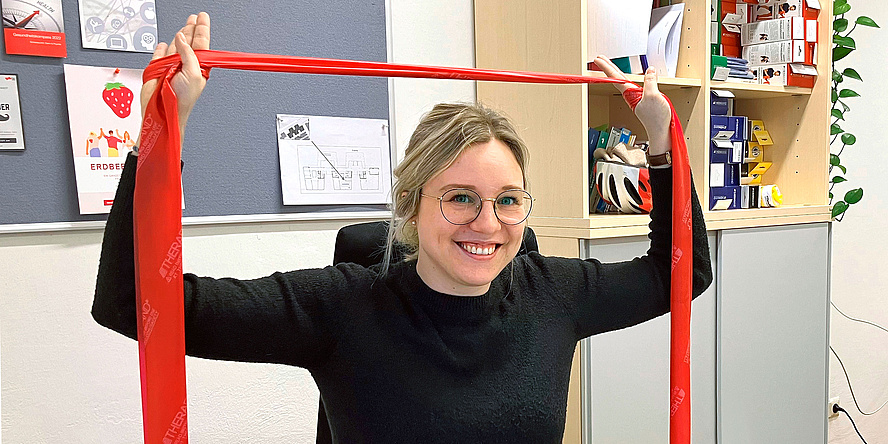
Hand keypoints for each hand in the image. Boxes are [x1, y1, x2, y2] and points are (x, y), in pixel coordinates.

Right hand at [138, 12, 209, 140]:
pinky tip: (166, 43)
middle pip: (188, 42)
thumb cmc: (183, 100)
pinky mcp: (156, 69)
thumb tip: (182, 39)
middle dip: (192, 29)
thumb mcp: (193, 74)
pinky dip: (162, 48)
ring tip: (186, 25)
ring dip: (180, 35)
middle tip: (195, 17)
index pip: (201, 44)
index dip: (201, 29)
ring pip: (175, 45)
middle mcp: (184, 65)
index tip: (202, 18)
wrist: (163, 111)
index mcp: (197, 67)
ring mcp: (170, 66)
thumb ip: (189, 55)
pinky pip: (158, 54)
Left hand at [591, 56, 671, 154]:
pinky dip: (628, 79)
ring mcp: (636, 98)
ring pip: (624, 81)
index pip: (616, 77)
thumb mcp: (653, 95)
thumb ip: (650, 81)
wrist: (660, 131)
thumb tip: (650, 70)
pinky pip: (633, 86)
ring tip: (609, 65)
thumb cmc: (656, 118)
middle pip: (617, 78)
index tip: (599, 60)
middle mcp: (631, 95)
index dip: (607, 67)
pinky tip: (627, 77)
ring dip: (616, 72)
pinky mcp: (643, 100)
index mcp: (630, 93)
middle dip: (608, 67)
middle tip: (600, 59)